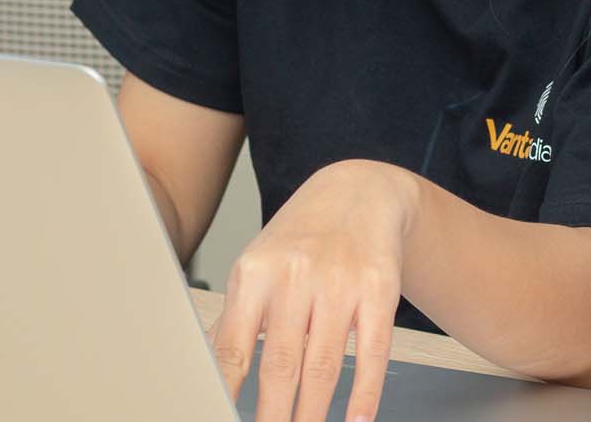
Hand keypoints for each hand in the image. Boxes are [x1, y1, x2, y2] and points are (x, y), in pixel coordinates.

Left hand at [210, 159, 417, 421]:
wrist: (360, 191)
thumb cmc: (302, 236)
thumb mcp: (258, 265)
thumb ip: (237, 318)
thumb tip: (210, 368)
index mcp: (255, 273)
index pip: (233, 349)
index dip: (225, 393)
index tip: (219, 417)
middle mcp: (297, 275)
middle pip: (280, 364)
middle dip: (273, 416)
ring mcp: (341, 283)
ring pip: (324, 366)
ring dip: (313, 413)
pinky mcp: (380, 290)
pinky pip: (373, 352)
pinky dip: (366, 393)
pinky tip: (356, 420)